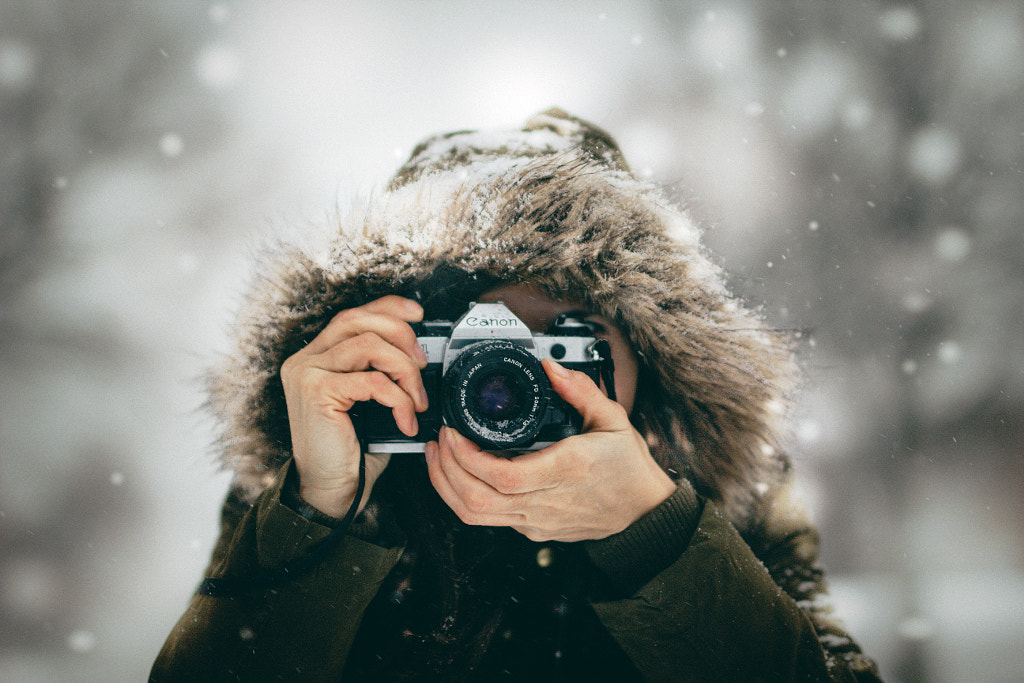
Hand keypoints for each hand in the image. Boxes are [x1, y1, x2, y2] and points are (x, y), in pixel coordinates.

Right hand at [279, 295, 428, 516]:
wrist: (332, 491)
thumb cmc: (352, 451)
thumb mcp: (368, 402)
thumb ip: (380, 371)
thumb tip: (418, 352)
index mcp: (315, 357)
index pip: (352, 316)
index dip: (387, 308)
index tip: (418, 314)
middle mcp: (305, 360)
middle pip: (358, 321)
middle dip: (401, 335)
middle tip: (422, 363)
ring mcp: (307, 374)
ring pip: (370, 345)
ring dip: (405, 370)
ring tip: (417, 399)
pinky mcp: (317, 392)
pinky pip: (373, 381)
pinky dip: (399, 399)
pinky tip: (407, 420)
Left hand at [424, 358, 675, 541]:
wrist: (644, 513)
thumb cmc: (629, 469)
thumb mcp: (612, 419)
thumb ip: (580, 389)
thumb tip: (550, 367)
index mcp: (565, 471)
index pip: (501, 476)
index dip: (466, 458)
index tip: (453, 433)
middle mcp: (546, 502)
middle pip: (476, 500)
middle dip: (444, 470)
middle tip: (438, 441)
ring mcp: (537, 522)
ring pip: (476, 516)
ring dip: (447, 487)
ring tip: (439, 458)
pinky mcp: (534, 531)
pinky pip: (489, 520)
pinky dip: (466, 497)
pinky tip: (462, 474)